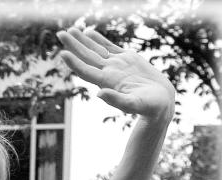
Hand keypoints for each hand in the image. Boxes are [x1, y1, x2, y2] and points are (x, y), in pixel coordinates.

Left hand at [57, 27, 174, 117]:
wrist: (161, 102)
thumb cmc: (148, 107)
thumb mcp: (134, 104)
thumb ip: (116, 100)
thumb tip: (99, 94)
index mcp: (107, 82)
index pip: (86, 71)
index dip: (74, 63)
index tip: (62, 53)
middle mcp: (109, 72)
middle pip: (87, 57)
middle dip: (74, 45)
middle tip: (60, 34)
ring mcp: (117, 64)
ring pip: (96, 50)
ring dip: (83, 40)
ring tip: (70, 31)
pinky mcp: (127, 59)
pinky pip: (110, 47)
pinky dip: (99, 40)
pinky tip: (89, 33)